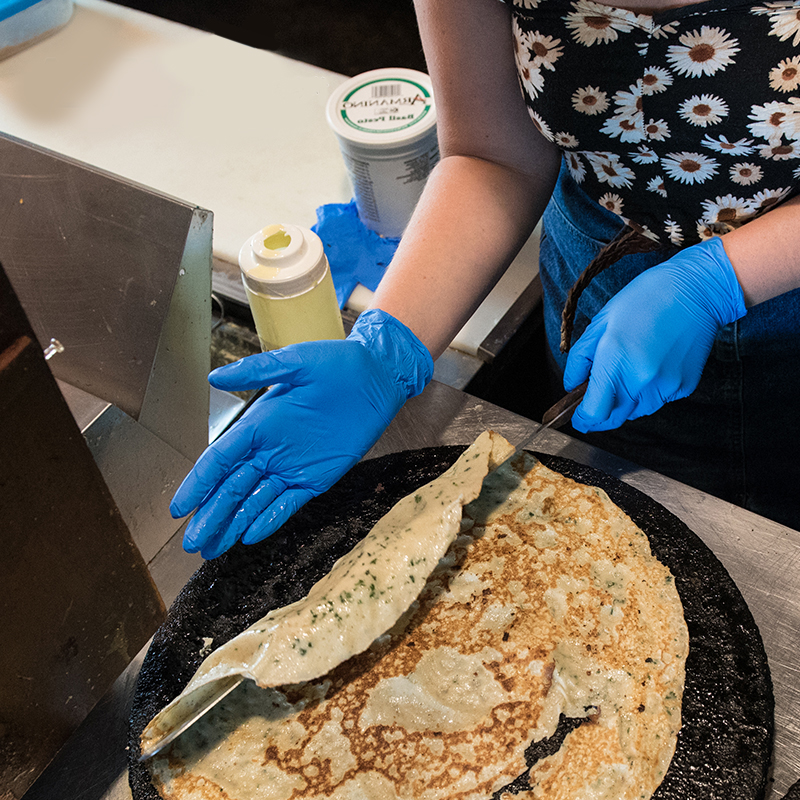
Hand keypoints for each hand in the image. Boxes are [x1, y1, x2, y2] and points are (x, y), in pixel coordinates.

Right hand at [171, 309, 432, 558]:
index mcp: (257, 425)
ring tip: (210, 549)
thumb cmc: (337, 364)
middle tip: (191, 543)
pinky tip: (248, 537)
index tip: (178, 508)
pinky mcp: (315, 479)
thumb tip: (214, 377)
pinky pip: (286, 504)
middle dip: (210, 515)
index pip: (218, 460)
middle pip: (230, 489)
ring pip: (253, 502)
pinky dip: (268, 520)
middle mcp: (268, 450)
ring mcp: (290, 467)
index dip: (197, 485)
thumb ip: (257, 371)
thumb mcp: (297, 362)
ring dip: (231, 524)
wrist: (377, 377)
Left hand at [564, 236, 746, 431]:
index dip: (582, 419)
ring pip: (636, 411)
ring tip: (630, 368)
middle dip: (602, 412)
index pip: (594, 413)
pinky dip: (649, 391)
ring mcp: (665, 386)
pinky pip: (658, 400)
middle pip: (614, 418)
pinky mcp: (683, 386)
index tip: (578, 417)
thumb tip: (572, 386)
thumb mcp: (601, 323)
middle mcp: (640, 380)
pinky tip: (652, 365)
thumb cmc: (645, 299)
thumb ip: (580, 359)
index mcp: (615, 362)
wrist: (696, 291)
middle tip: (597, 396)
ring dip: (626, 401)